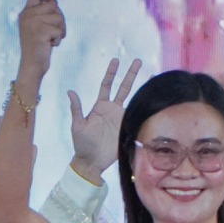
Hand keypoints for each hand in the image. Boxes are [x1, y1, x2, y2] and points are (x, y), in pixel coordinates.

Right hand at [16, 0, 66, 81]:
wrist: (31, 65)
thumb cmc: (38, 47)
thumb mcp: (37, 26)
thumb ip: (43, 13)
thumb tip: (54, 0)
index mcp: (25, 13)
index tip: (53, 1)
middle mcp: (27, 15)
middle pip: (53, 5)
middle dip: (59, 18)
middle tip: (54, 31)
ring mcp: (32, 23)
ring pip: (58, 17)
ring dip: (60, 30)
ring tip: (51, 39)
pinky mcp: (40, 32)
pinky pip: (59, 30)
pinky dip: (58, 39)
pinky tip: (50, 45)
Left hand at [68, 57, 143, 177]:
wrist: (92, 162)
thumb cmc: (81, 144)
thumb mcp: (77, 125)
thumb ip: (76, 108)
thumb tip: (70, 91)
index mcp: (100, 106)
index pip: (107, 85)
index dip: (111, 73)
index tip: (116, 60)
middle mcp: (112, 110)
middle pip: (123, 88)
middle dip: (130, 74)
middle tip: (137, 60)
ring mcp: (121, 119)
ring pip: (133, 100)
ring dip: (142, 89)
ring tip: (153, 77)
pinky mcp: (127, 128)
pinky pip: (137, 116)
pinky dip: (145, 108)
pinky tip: (153, 99)